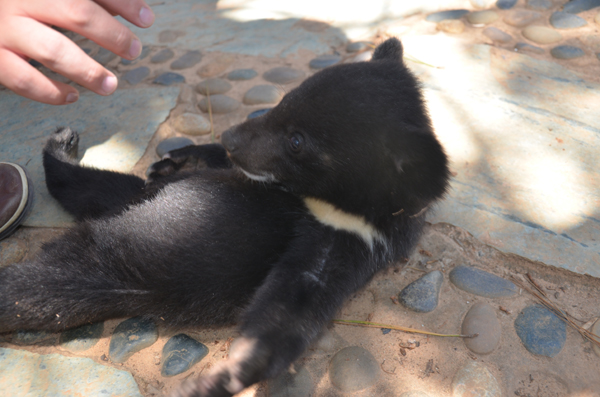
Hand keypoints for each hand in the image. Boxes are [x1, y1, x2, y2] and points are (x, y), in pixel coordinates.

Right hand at [0, 0, 153, 104]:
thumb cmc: (20, 2)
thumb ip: (88, 0)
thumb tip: (128, 9)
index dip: (125, 3)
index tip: (146, 19)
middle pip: (77, 12)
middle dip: (113, 35)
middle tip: (133, 50)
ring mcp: (4, 27)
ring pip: (53, 50)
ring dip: (88, 71)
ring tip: (110, 84)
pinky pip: (24, 78)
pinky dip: (51, 92)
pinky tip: (73, 95)